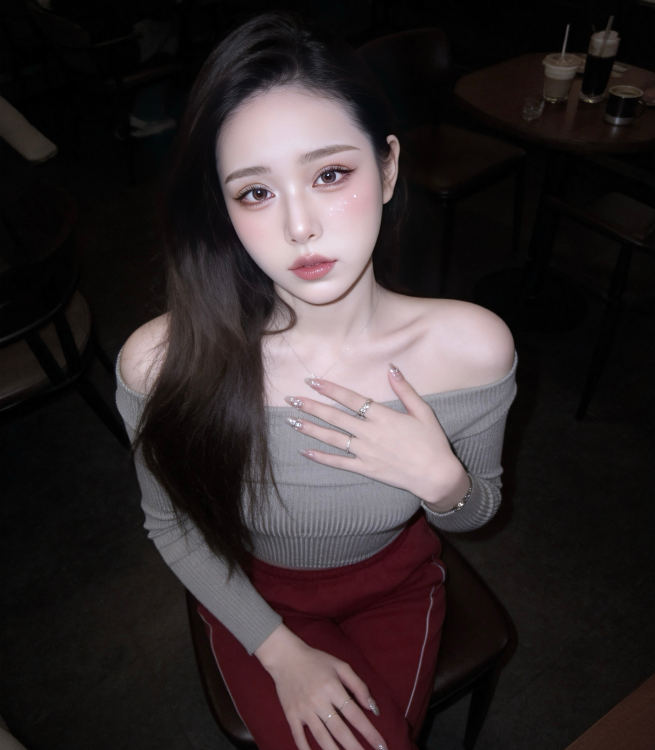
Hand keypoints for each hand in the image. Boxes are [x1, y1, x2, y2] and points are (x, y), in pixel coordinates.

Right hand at [255, 624, 386, 749]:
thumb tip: (373, 708)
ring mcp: (304, 710)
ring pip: (322, 737)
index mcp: (333, 688)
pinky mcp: (291, 715)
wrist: (285, 657)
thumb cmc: (316, 660)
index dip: (369, 732)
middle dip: (355, 748)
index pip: (355, 715)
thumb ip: (358, 686)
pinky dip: (306, 749)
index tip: (381, 746)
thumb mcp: (340, 666)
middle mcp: (319, 701)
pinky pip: (299, 737)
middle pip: (340, 731)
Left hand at [285, 364, 468, 507]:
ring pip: (332, 438)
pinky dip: (321, 457)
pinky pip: (339, 462)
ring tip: (291, 421)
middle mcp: (370, 433)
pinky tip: (305, 451)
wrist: (436, 475)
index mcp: (383, 416)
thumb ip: (405, 389)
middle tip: (291, 399)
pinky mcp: (365, 468)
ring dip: (310, 429)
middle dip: (311, 406)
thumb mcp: (423, 411)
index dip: (330, 389)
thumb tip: (392, 367)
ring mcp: (366, 452)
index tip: (312, 381)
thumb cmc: (432, 442)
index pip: (351, 399)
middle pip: (335, 417)